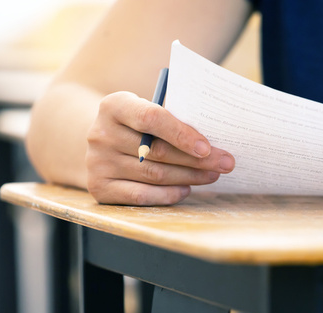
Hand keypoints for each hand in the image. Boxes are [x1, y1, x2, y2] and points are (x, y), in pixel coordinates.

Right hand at [85, 91, 234, 204]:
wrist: (101, 143)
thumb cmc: (136, 125)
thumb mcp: (145, 110)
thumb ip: (170, 118)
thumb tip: (211, 142)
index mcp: (113, 106)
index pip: (151, 118)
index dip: (181, 134)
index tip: (207, 148)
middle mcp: (101, 134)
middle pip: (156, 152)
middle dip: (197, 160)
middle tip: (225, 163)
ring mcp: (98, 163)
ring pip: (153, 175)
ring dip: (188, 177)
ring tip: (212, 175)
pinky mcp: (99, 188)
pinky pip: (141, 196)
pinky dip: (168, 195)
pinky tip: (186, 190)